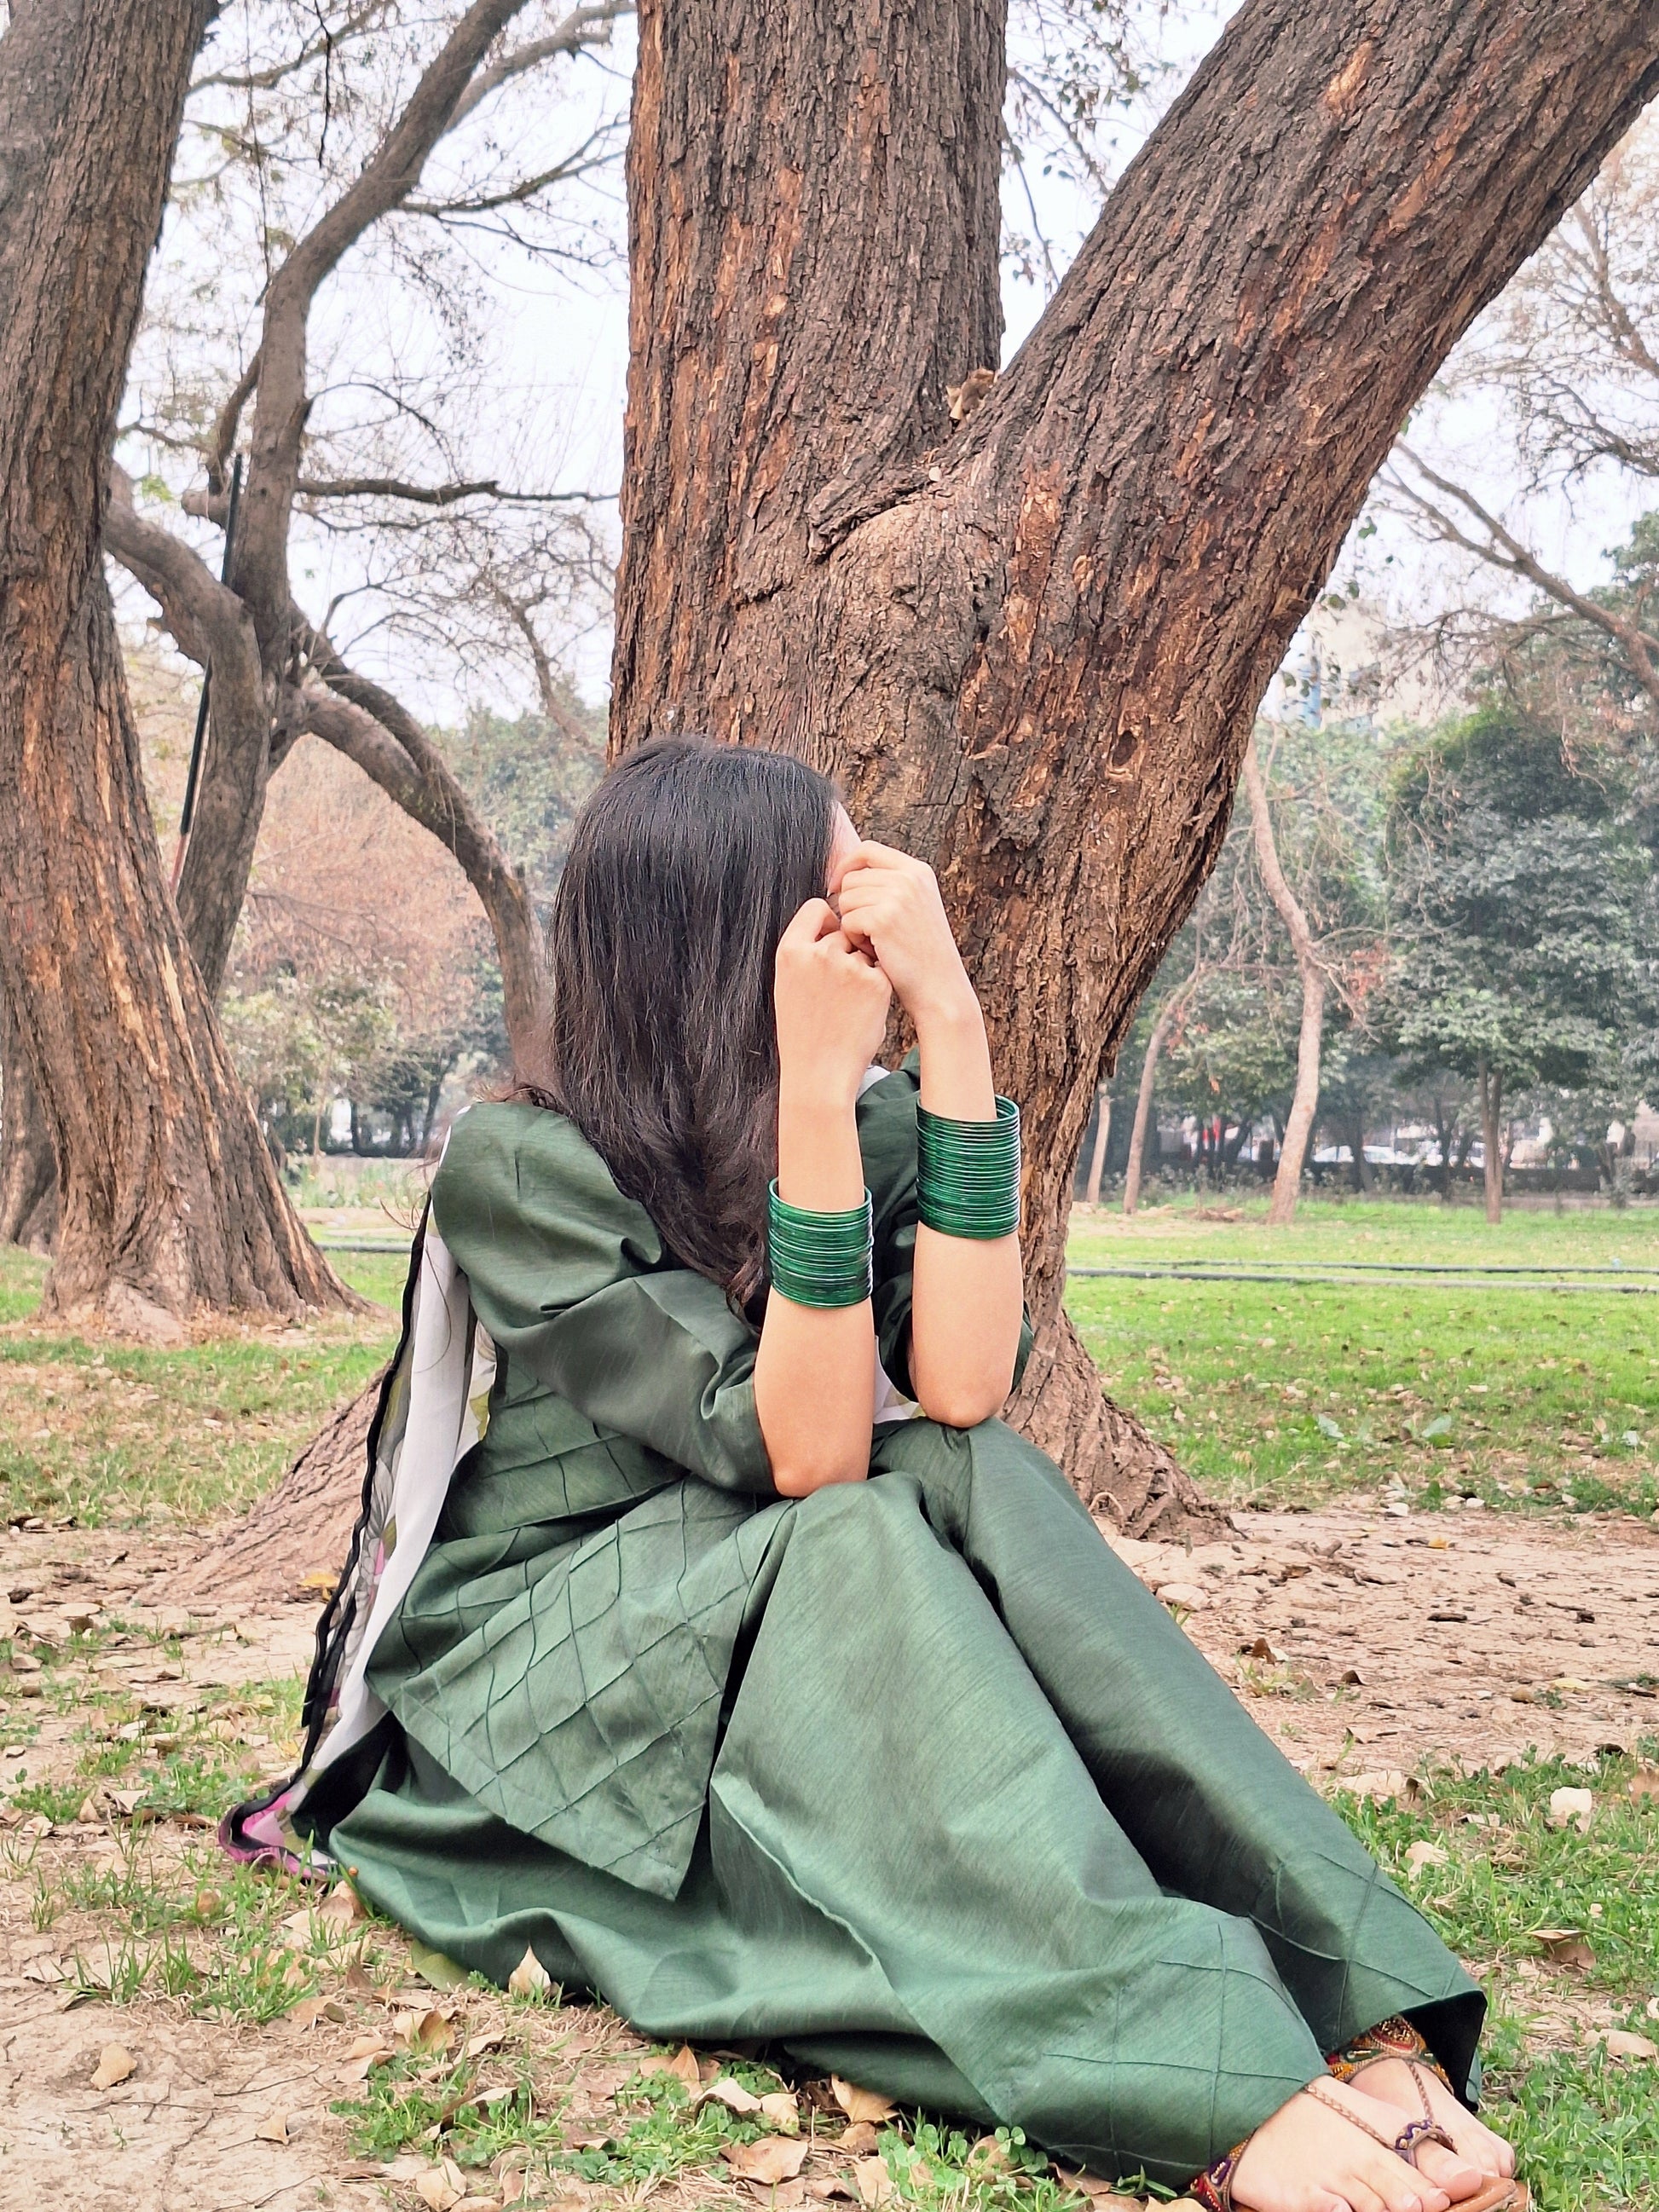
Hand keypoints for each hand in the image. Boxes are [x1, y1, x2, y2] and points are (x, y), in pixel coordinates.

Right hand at [774, 897, 892, 1108]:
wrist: (819, 1072)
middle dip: (846, 950)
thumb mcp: (789, 985)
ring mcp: (848, 967)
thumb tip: (836, 923)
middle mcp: (818, 954)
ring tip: (848, 1002)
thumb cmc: (804, 1031)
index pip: (816, 909)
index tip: (830, 938)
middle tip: (838, 985)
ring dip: (863, 967)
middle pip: (844, 931)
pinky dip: (877, 986)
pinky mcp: (876, 983)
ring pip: (864, 951)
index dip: (828, 922)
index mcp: (790, 952)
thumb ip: (806, 952)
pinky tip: (862, 1009)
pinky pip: (881, 970)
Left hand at [832, 841, 978, 1034]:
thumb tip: (846, 874)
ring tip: (875, 942)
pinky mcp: (883, 918)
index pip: (867, 849)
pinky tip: (873, 952)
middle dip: (851, 905)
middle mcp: (910, 877)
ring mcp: (898, 896)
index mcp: (917, 871)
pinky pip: (847, 921)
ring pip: (846, 899)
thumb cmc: (921, 953)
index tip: (836, 886)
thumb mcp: (914, 907)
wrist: (940, 987)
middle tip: (869, 931)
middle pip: (852, 878)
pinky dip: (854, 939)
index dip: (846, 866)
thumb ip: (889, 885)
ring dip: (852, 923)